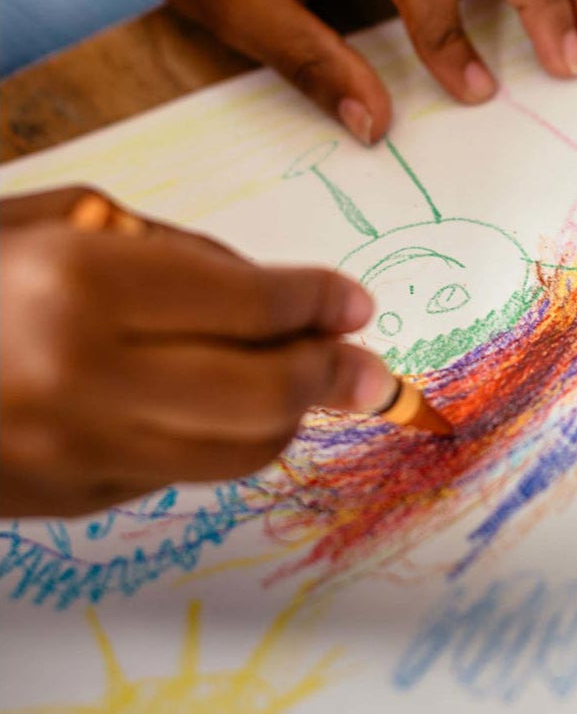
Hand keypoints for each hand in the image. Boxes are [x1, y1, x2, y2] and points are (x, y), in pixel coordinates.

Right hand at [0, 187, 393, 517]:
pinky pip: (184, 469)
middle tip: (369, 363)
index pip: (248, 303)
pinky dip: (226, 438)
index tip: (354, 301)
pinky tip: (229, 403)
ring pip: (236, 449)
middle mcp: (87, 382)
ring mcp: (78, 454)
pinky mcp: (71, 501)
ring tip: (312, 380)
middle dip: (332, 374)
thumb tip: (276, 297)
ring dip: (291, 414)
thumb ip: (176, 254)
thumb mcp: (63, 219)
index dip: (316, 301)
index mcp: (83, 290)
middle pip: (263, 392)